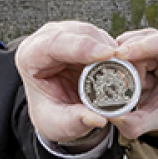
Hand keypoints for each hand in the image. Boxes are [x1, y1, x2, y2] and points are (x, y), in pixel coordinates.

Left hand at [15, 21, 116, 143]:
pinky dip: (115, 51)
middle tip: (126, 61)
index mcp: (29, 56)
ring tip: (128, 67)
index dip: (82, 46)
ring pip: (93, 33)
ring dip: (112, 49)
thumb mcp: (58, 124)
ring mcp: (66, 35)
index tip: (107, 54)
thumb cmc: (52, 114)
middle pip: (78, 33)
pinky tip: (125, 66)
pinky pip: (103, 39)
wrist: (58, 111)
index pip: (55, 43)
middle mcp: (46, 39)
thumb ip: (75, 121)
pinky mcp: (83, 38)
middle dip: (103, 46)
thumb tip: (98, 119)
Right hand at [110, 29, 157, 139]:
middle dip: (126, 60)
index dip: (141, 45)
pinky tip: (125, 76)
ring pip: (132, 41)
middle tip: (119, 81)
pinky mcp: (148, 44)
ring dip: (123, 61)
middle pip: (142, 41)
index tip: (119, 54)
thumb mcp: (151, 123)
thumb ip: (132, 124)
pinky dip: (120, 58)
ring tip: (128, 83)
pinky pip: (127, 44)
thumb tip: (109, 116)